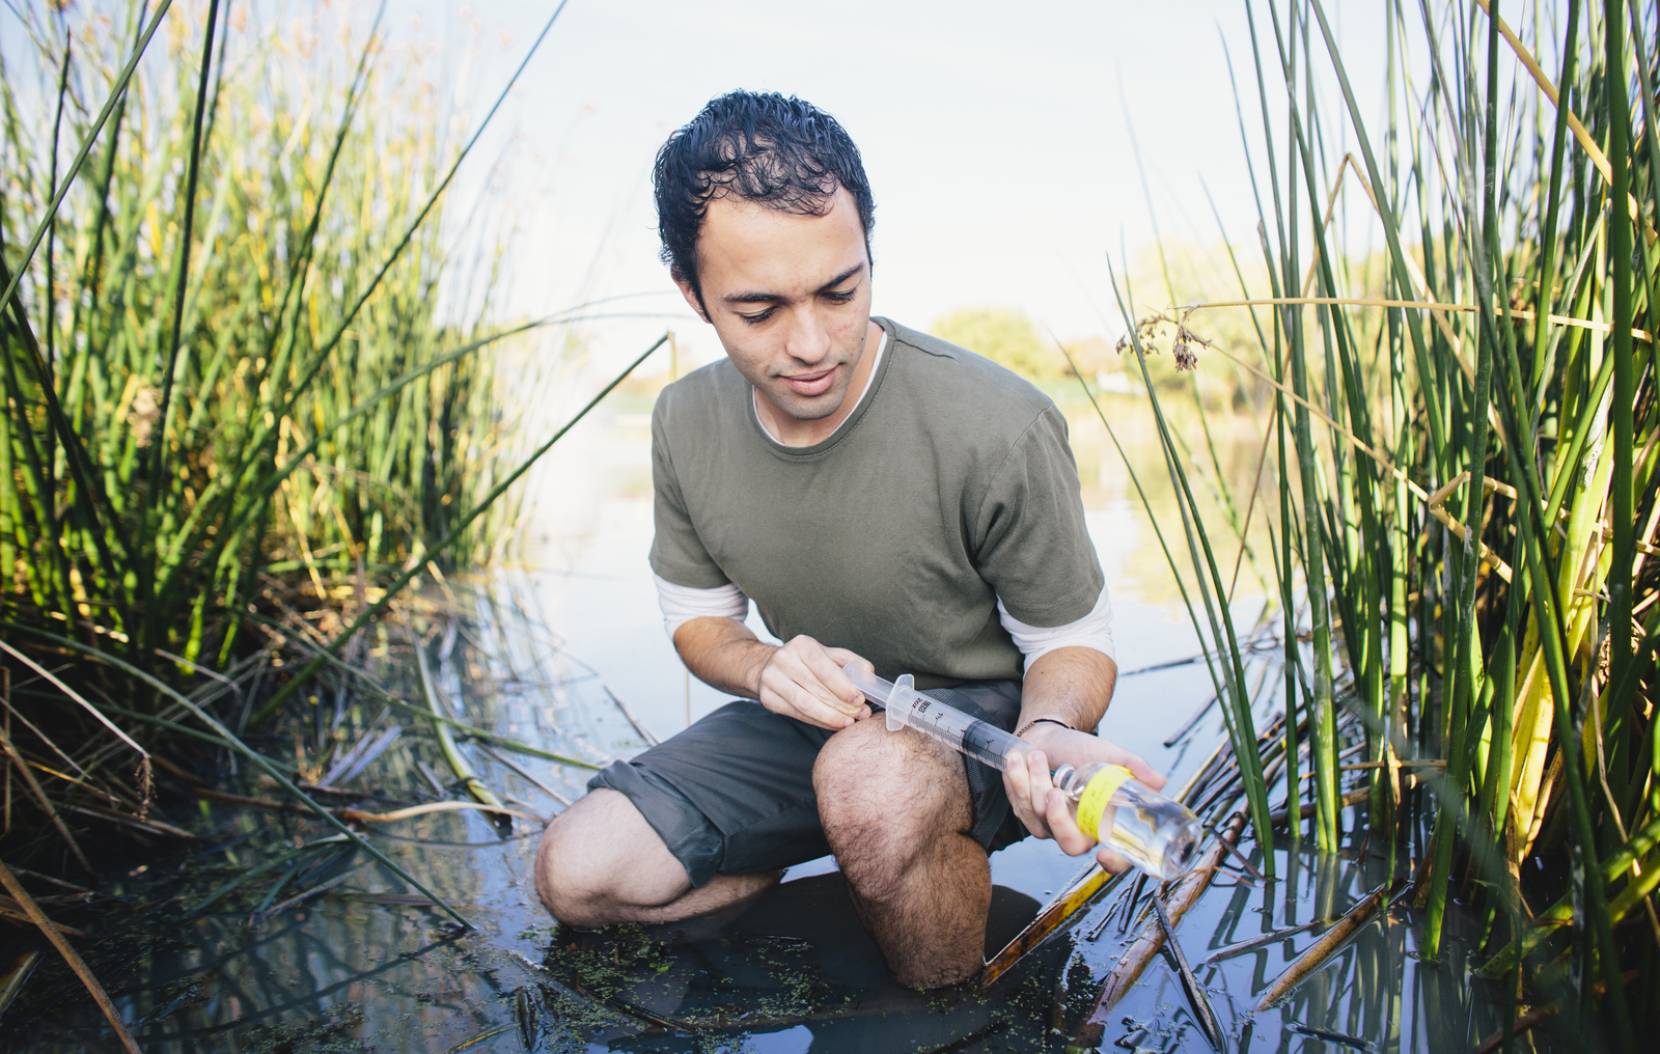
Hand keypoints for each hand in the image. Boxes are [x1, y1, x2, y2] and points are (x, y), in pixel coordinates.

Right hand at [751, 635, 872, 729]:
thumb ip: (852, 663)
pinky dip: (818, 722)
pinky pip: (797, 714)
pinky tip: (833, 724)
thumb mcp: (830, 655)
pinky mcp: (767, 698)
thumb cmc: (807, 661)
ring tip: (848, 722)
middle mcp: (784, 659)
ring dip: (831, 717)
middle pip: (817, 689)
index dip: (844, 687)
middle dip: (842, 705)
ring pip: (806, 704)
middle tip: (860, 715)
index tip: (860, 700)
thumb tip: (869, 678)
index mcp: (802, 645)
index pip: (825, 670)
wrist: (768, 666)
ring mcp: (772, 679)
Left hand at [1002, 723, 1165, 873]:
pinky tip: (1020, 759)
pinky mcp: (1026, 814)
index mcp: (1103, 822)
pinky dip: (1017, 778)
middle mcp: (1078, 830)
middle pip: (1070, 845)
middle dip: (1058, 818)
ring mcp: (1050, 825)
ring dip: (1035, 781)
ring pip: (1040, 818)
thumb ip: (1133, 767)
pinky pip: (1019, 805)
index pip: (1115, 856)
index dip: (1113, 862)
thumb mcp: (1110, 755)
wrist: (1049, 735)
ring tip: (1037, 755)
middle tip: (1055, 790)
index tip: (1105, 853)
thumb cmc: (1081, 750)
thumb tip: (1159, 782)